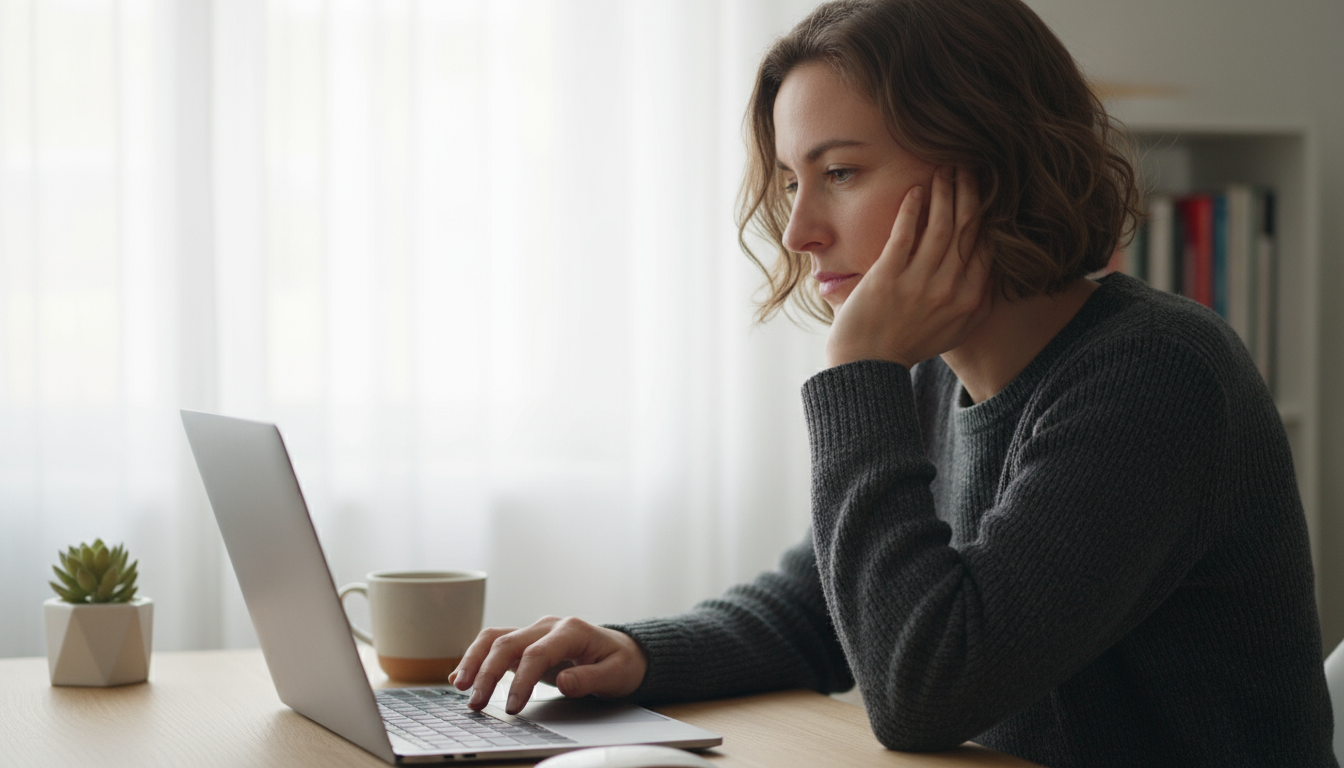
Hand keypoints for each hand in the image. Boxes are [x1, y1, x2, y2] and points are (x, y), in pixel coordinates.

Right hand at [449, 616, 647, 714]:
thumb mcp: (615, 674)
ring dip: (474, 660)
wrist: (620, 650)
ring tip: (460, 686)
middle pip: (508, 642)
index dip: (522, 680)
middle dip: (487, 672)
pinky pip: (496, 645)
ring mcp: (534, 631)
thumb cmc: (619, 663)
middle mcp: (548, 625)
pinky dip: (477, 658)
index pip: (537, 653)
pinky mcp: (526, 642)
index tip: (513, 708)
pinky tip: (461, 676)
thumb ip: (590, 679)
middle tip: (476, 703)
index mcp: (571, 630)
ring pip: (495, 638)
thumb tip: (564, 682)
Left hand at [825, 166, 992, 368]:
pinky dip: (912, 209)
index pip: (986, 247)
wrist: (867, 365)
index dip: (988, 214)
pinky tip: (916, 189)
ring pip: (939, 227)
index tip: (987, 190)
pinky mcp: (887, 278)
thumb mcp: (954, 331)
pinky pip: (905, 234)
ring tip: (945, 169)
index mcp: (969, 301)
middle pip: (966, 230)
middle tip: (968, 167)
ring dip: (944, 193)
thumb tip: (991, 269)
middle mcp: (948, 291)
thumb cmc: (908, 345)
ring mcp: (918, 284)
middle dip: (970, 193)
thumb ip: (977, 303)